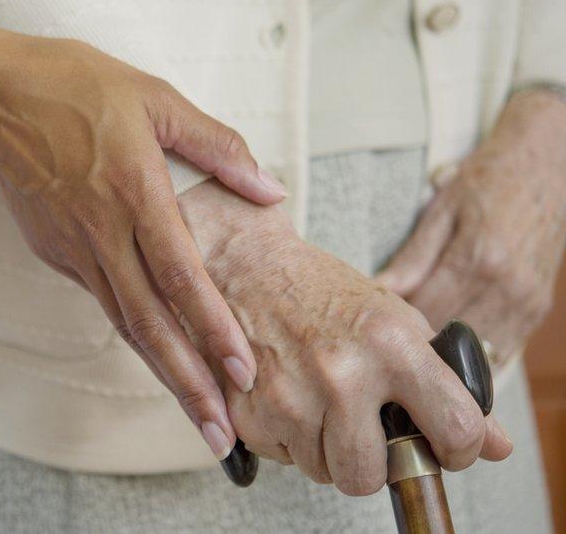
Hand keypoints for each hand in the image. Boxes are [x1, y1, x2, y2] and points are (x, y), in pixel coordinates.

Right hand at [0, 35, 288, 459]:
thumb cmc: (77, 88)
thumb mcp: (157, 99)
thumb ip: (219, 146)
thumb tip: (270, 187)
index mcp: (134, 192)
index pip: (181, 277)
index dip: (212, 328)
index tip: (242, 372)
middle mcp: (103, 232)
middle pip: (150, 324)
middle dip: (188, 385)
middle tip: (220, 436)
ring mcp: (74, 249)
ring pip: (123, 324)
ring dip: (162, 374)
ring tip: (197, 415)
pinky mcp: (55, 254)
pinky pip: (101, 298)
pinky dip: (133, 333)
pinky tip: (158, 356)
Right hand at [179, 180, 512, 494]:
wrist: (246, 264)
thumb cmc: (322, 291)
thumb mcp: (395, 321)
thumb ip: (446, 384)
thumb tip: (494, 444)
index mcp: (391, 344)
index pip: (456, 430)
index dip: (456, 449)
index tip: (444, 445)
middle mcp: (340, 374)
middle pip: (369, 477)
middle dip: (370, 464)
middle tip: (363, 431)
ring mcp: (289, 397)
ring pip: (321, 472)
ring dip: (324, 449)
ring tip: (318, 404)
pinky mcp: (247, 411)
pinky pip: (280, 457)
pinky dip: (285, 438)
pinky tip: (285, 396)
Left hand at [379, 90, 565, 366]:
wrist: (546, 165)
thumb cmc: (487, 182)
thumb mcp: (441, 210)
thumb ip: (411, 258)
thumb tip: (377, 291)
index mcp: (477, 258)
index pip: (424, 313)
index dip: (395, 322)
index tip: (375, 320)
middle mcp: (506, 286)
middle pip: (447, 337)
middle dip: (416, 340)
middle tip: (391, 333)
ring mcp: (526, 302)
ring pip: (475, 352)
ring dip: (444, 351)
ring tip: (419, 338)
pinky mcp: (537, 310)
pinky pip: (501, 350)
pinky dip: (473, 351)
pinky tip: (450, 339)